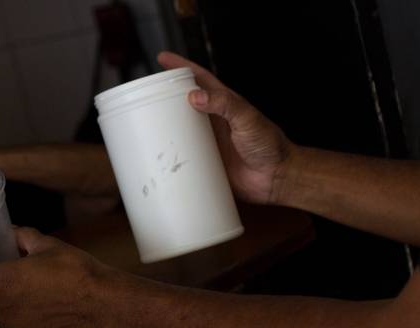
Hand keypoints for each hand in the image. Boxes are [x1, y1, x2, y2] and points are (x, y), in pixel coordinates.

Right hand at [158, 51, 294, 204]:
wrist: (276, 177)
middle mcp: (213, 121)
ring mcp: (209, 142)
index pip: (199, 79)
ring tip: (143, 125)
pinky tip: (159, 158)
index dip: (181, 67)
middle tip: (145, 94)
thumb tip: (195, 96)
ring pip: (181, 130)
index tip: (163, 59)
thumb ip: (224, 104)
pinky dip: (173, 157)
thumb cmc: (269, 144)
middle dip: (165, 97)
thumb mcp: (247, 118)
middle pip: (184, 104)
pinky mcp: (207, 163)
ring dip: (165, 128)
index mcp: (223, 105)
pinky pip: (185, 158)